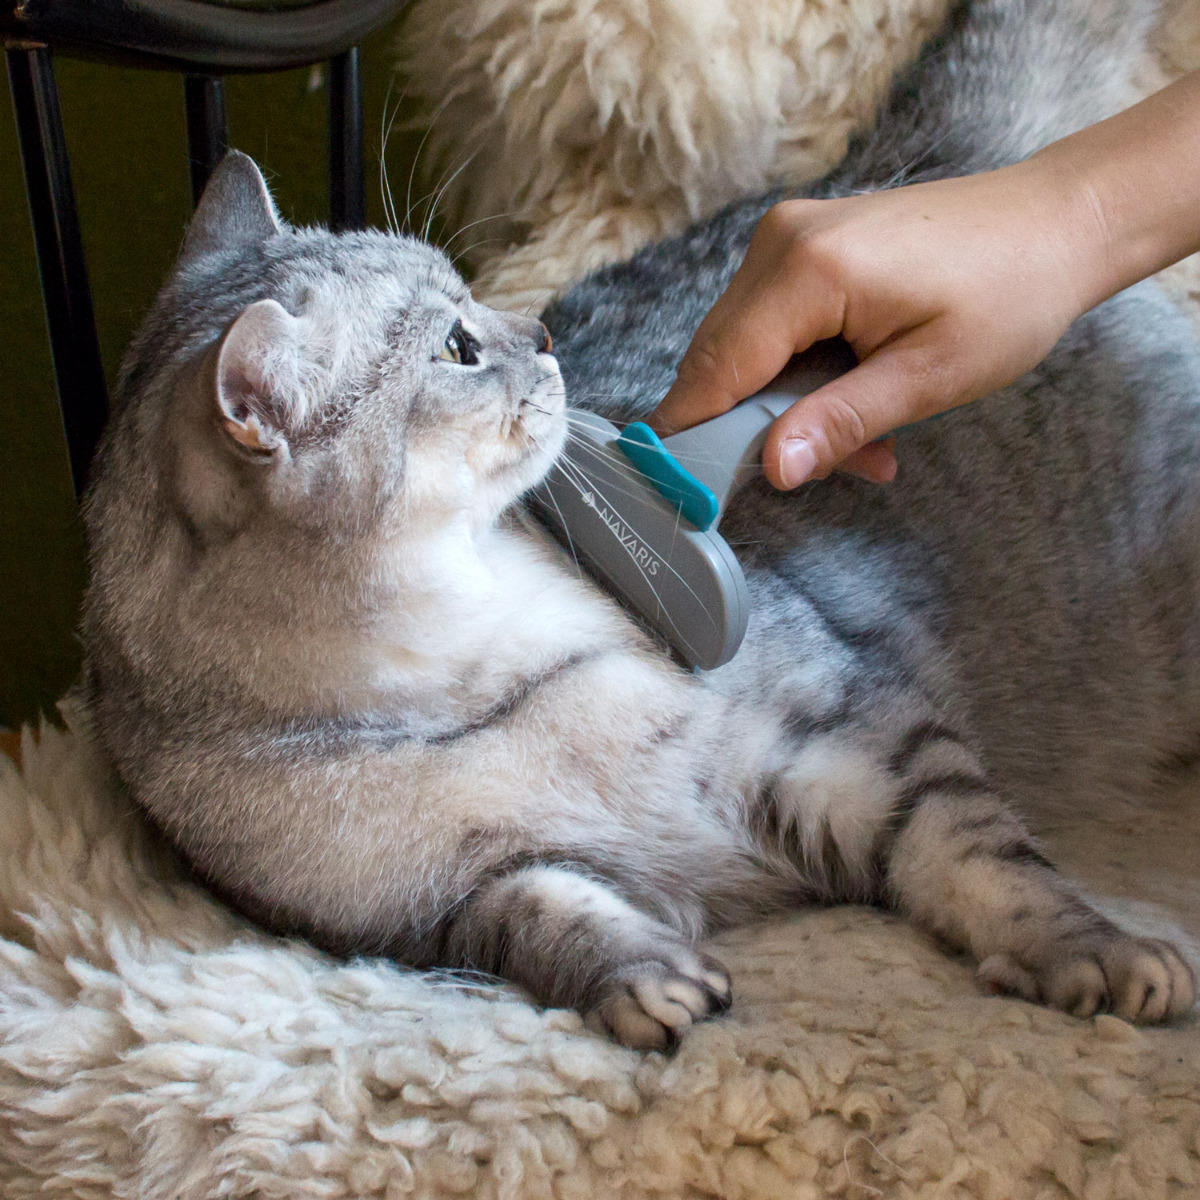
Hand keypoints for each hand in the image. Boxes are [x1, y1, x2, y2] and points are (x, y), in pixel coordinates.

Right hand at [651, 158, 1101, 487]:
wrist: (1056, 222)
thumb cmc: (1010, 294)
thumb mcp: (929, 377)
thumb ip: (840, 422)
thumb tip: (771, 469)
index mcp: (809, 269)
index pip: (716, 369)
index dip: (695, 436)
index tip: (691, 492)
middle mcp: (780, 241)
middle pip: (719, 360)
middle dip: (754, 426)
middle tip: (821, 468)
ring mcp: (788, 237)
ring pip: (742, 348)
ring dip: (784, 405)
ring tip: (864, 440)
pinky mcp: (802, 244)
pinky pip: (769, 325)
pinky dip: (798, 373)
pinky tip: (855, 395)